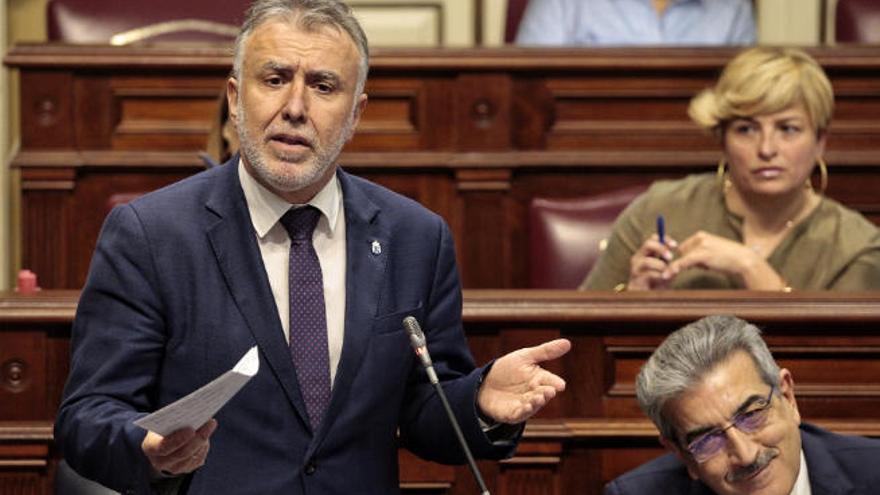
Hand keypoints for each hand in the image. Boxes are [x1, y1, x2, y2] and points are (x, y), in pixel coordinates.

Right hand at [142, 419, 217, 476]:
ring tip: (210, 425)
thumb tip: (192, 413)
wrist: (161, 445)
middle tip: (209, 423)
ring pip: (193, 456)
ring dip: (203, 440)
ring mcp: (174, 468)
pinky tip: (207, 434)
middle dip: (197, 437)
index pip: (163, 447)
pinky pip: (198, 459)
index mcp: (150, 448)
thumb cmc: (162, 430)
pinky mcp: (186, 469)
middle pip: (182, 453)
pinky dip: (204, 446)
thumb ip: (171, 421)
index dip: (178, 439)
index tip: (191, 429)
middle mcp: (161, 462)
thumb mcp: (160, 424)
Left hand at [477, 339, 570, 423]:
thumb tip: (568, 342)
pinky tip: (525, 405)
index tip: (559, 385)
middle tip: (549, 391)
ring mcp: (525, 405)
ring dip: (536, 402)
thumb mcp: (526, 357)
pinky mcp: (513, 414)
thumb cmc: (509, 369)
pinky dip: (523, 411)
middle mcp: (535, 394)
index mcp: (540, 380)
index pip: (551, 381)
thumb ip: (546, 351)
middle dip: (546, 393)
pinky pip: (519, 414)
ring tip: (538, 397)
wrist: (486, 382)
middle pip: (544, 394)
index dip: (555, 383)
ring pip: (533, 405)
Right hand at [627, 234, 676, 290]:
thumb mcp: (664, 267)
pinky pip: (649, 274)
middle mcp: (638, 257)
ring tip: (666, 273)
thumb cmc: (656, 281)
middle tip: (671, 257)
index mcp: (645, 252)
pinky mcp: (636, 278)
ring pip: (648, 261)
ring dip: (660, 267)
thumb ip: (668, 259)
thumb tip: (677, 248)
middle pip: (648, 244)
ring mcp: (635, 268)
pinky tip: (664, 280)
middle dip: (661, 249)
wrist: (645, 297)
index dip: (664, 239)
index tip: (675, 245)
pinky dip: (659, 277)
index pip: (653, 238)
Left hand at [664, 231, 783, 288]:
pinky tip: (668, 274)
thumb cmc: (729, 258)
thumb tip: (686, 263)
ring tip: (707, 266)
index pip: (684, 246)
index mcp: (701, 235)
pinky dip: (674, 268)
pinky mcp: (701, 255)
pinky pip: (683, 262)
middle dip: (688, 261)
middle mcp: (699, 237)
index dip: (686, 257)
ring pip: (683, 258)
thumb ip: (699, 254)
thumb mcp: (712, 252)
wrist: (743, 261)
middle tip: (705, 265)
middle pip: (682, 252)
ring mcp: (700, 246)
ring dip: (687, 266)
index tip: (692, 264)